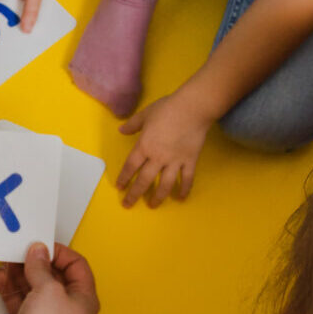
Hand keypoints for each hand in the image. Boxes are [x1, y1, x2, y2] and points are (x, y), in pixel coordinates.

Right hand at [0, 242, 99, 313]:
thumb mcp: (47, 289)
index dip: (59, 252)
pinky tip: (1, 277)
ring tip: (6, 261)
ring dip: (21, 275)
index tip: (40, 244)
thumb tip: (38, 249)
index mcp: (85, 297)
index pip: (77, 265)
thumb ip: (40, 267)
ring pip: (37, 291)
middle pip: (55, 277)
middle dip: (36, 263)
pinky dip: (13, 291)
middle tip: (19, 251)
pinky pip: (24, 305)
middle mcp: (71, 308)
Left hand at [116, 93, 210, 207]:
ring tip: (152, 205)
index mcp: (145, 146)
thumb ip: (133, 124)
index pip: (131, 166)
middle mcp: (158, 157)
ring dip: (158, 197)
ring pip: (164, 184)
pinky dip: (184, 189)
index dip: (124, 178)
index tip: (120, 187)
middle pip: (144, 179)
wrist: (192, 108)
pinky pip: (186, 178)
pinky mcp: (189, 161)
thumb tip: (121, 130)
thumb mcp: (146, 114)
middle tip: (128, 204)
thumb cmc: (167, 108)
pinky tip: (180, 198)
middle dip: (135, 194)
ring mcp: (175, 161)